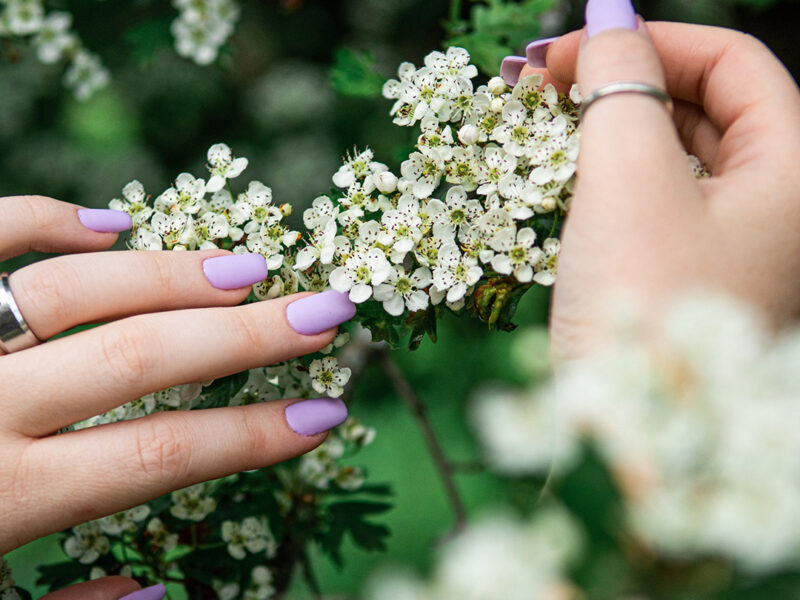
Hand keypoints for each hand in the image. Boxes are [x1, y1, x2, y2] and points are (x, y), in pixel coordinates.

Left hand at [0, 196, 354, 554]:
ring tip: (245, 269)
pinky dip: (45, 219)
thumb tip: (154, 587)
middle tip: (321, 310)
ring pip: (72, 287)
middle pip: (140, 355)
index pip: (161, 454)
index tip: (324, 415)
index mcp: (9, 499)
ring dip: (170, 274)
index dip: (253, 436)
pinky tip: (112, 224)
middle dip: (244, 334)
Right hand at [516, 7, 799, 357]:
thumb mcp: (629, 183)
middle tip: (543, 79)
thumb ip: (619, 88)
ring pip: (677, 156)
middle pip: (707, 108)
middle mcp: (776, 210)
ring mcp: (732, 250)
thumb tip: (606, 21)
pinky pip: (656, 204)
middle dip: (625, 81)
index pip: (735, 65)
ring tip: (543, 119)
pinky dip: (611, 177)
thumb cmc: (639, 311)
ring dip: (612, 128)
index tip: (571, 46)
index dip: (652, 40)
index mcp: (793, 176)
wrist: (626, 447)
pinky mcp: (685, 280)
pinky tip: (565, 174)